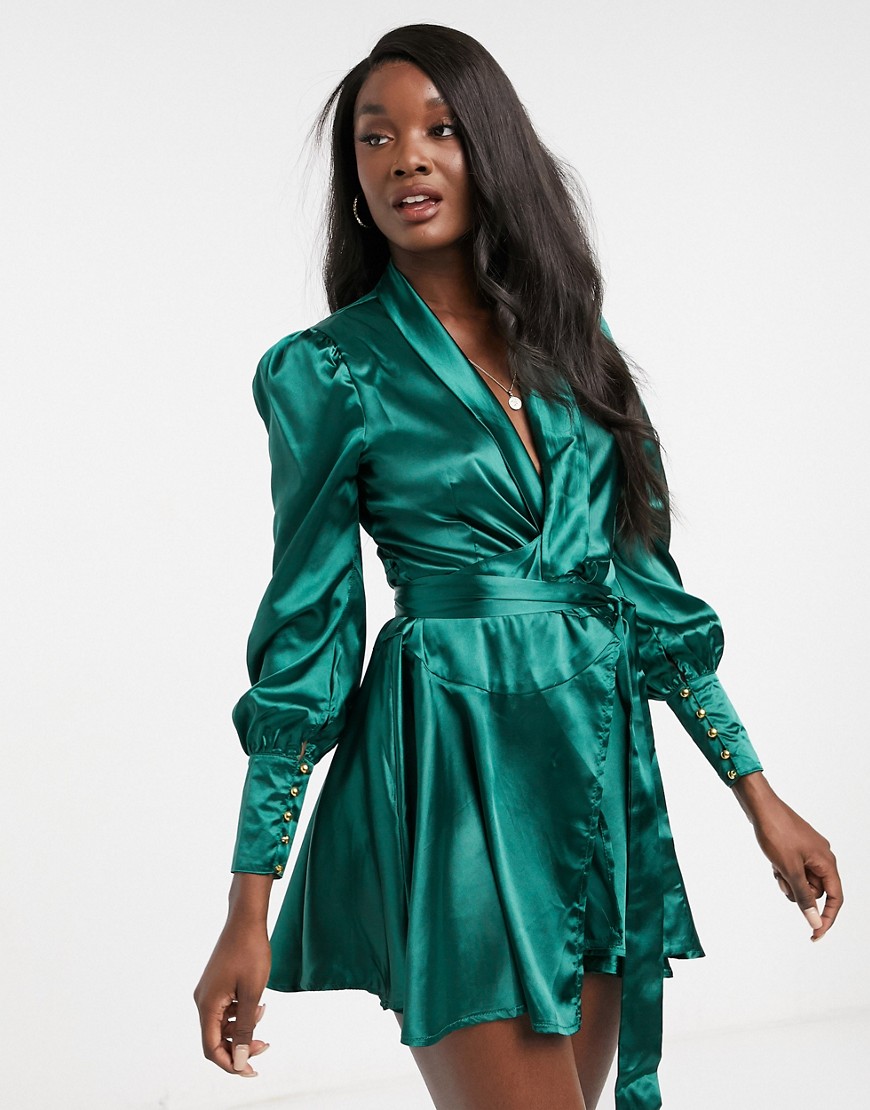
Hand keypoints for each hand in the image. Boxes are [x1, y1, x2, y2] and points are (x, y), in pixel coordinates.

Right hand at [194, 916, 271, 1076]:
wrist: (246, 919)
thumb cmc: (250, 952)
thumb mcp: (252, 994)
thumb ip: (244, 1029)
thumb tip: (239, 1060)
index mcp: (207, 1005)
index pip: (212, 1049)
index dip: (230, 1064)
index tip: (251, 1070)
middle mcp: (202, 1000)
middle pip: (216, 1038)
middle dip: (239, 1046)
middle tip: (264, 1046)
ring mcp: (208, 991)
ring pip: (222, 1024)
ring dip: (242, 1028)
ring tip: (263, 1013)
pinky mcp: (216, 984)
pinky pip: (225, 1009)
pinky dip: (241, 1013)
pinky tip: (257, 1004)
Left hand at [735, 774, 842, 940]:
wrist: (760, 807)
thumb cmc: (776, 833)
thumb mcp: (789, 869)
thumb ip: (804, 897)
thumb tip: (815, 922)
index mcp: (827, 862)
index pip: (835, 898)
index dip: (827, 918)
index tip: (815, 935)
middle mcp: (822, 857)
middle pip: (816, 891)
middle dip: (798, 891)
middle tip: (783, 878)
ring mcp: (809, 852)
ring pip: (802, 881)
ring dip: (788, 881)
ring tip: (776, 867)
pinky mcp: (796, 849)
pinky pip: (793, 869)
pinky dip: (783, 871)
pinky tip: (773, 862)